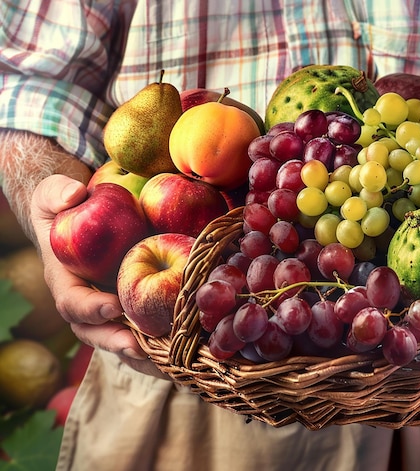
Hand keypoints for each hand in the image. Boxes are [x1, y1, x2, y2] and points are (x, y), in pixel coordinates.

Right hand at [31, 174, 165, 377]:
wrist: (83, 222)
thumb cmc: (68, 209)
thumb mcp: (55, 195)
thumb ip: (58, 193)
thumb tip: (73, 196)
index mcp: (66, 282)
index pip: (72, 302)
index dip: (90, 308)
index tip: (112, 307)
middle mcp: (88, 304)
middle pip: (98, 334)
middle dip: (118, 344)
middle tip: (140, 349)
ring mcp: (112, 312)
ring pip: (125, 342)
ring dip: (147, 358)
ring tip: (171, 366)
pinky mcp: (135, 310)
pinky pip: (147, 335)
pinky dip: (165, 349)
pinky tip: (190, 356)